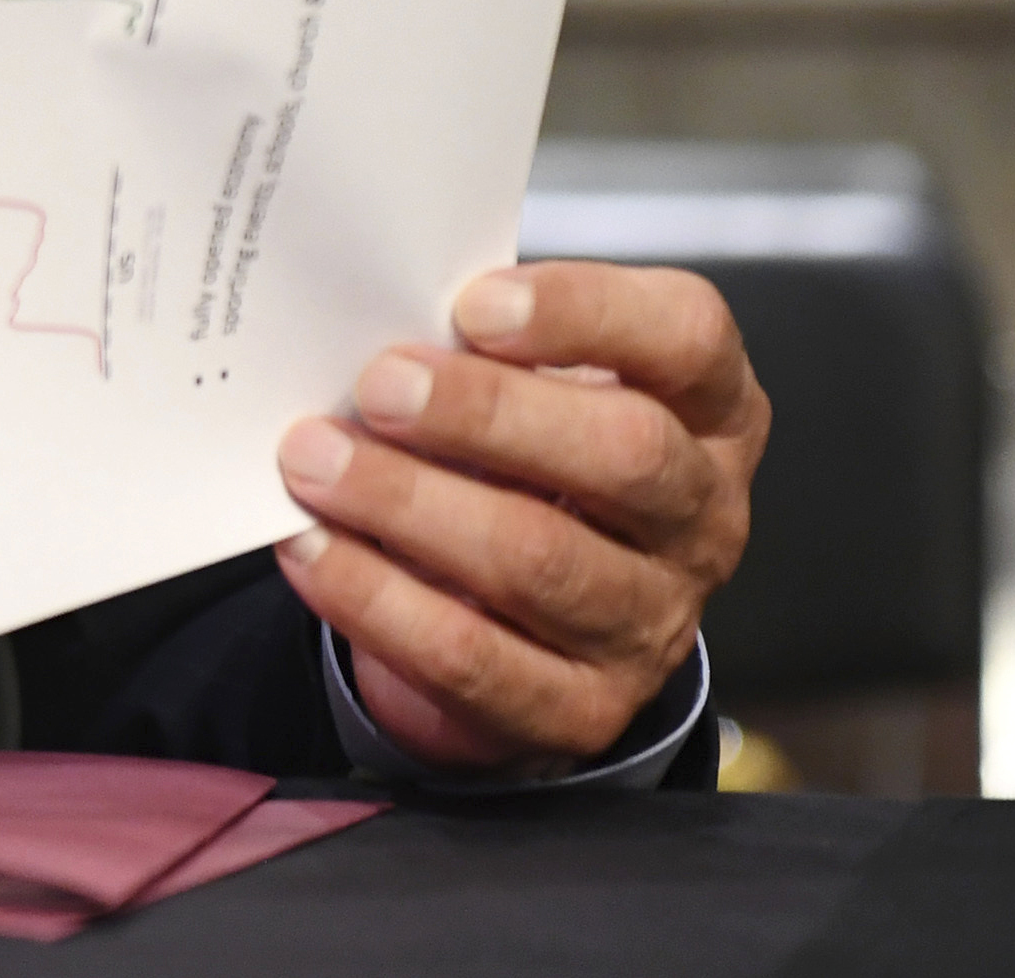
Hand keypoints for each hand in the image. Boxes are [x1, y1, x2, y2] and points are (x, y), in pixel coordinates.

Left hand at [274, 261, 767, 773]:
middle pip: (625, 452)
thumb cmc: (520, 455)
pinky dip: (377, 599)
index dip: (585, 313)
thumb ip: (476, 344)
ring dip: (410, 505)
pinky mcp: (582, 710)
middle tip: (378, 385)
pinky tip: (310, 549)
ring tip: (313, 461)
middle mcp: (699, 514)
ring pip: (541, 561)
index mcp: (705, 406)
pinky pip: (474, 659)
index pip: (688, 337)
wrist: (518, 613)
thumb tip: (372, 312)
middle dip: (485, 413)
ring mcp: (653, 620)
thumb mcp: (524, 382)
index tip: (473, 303)